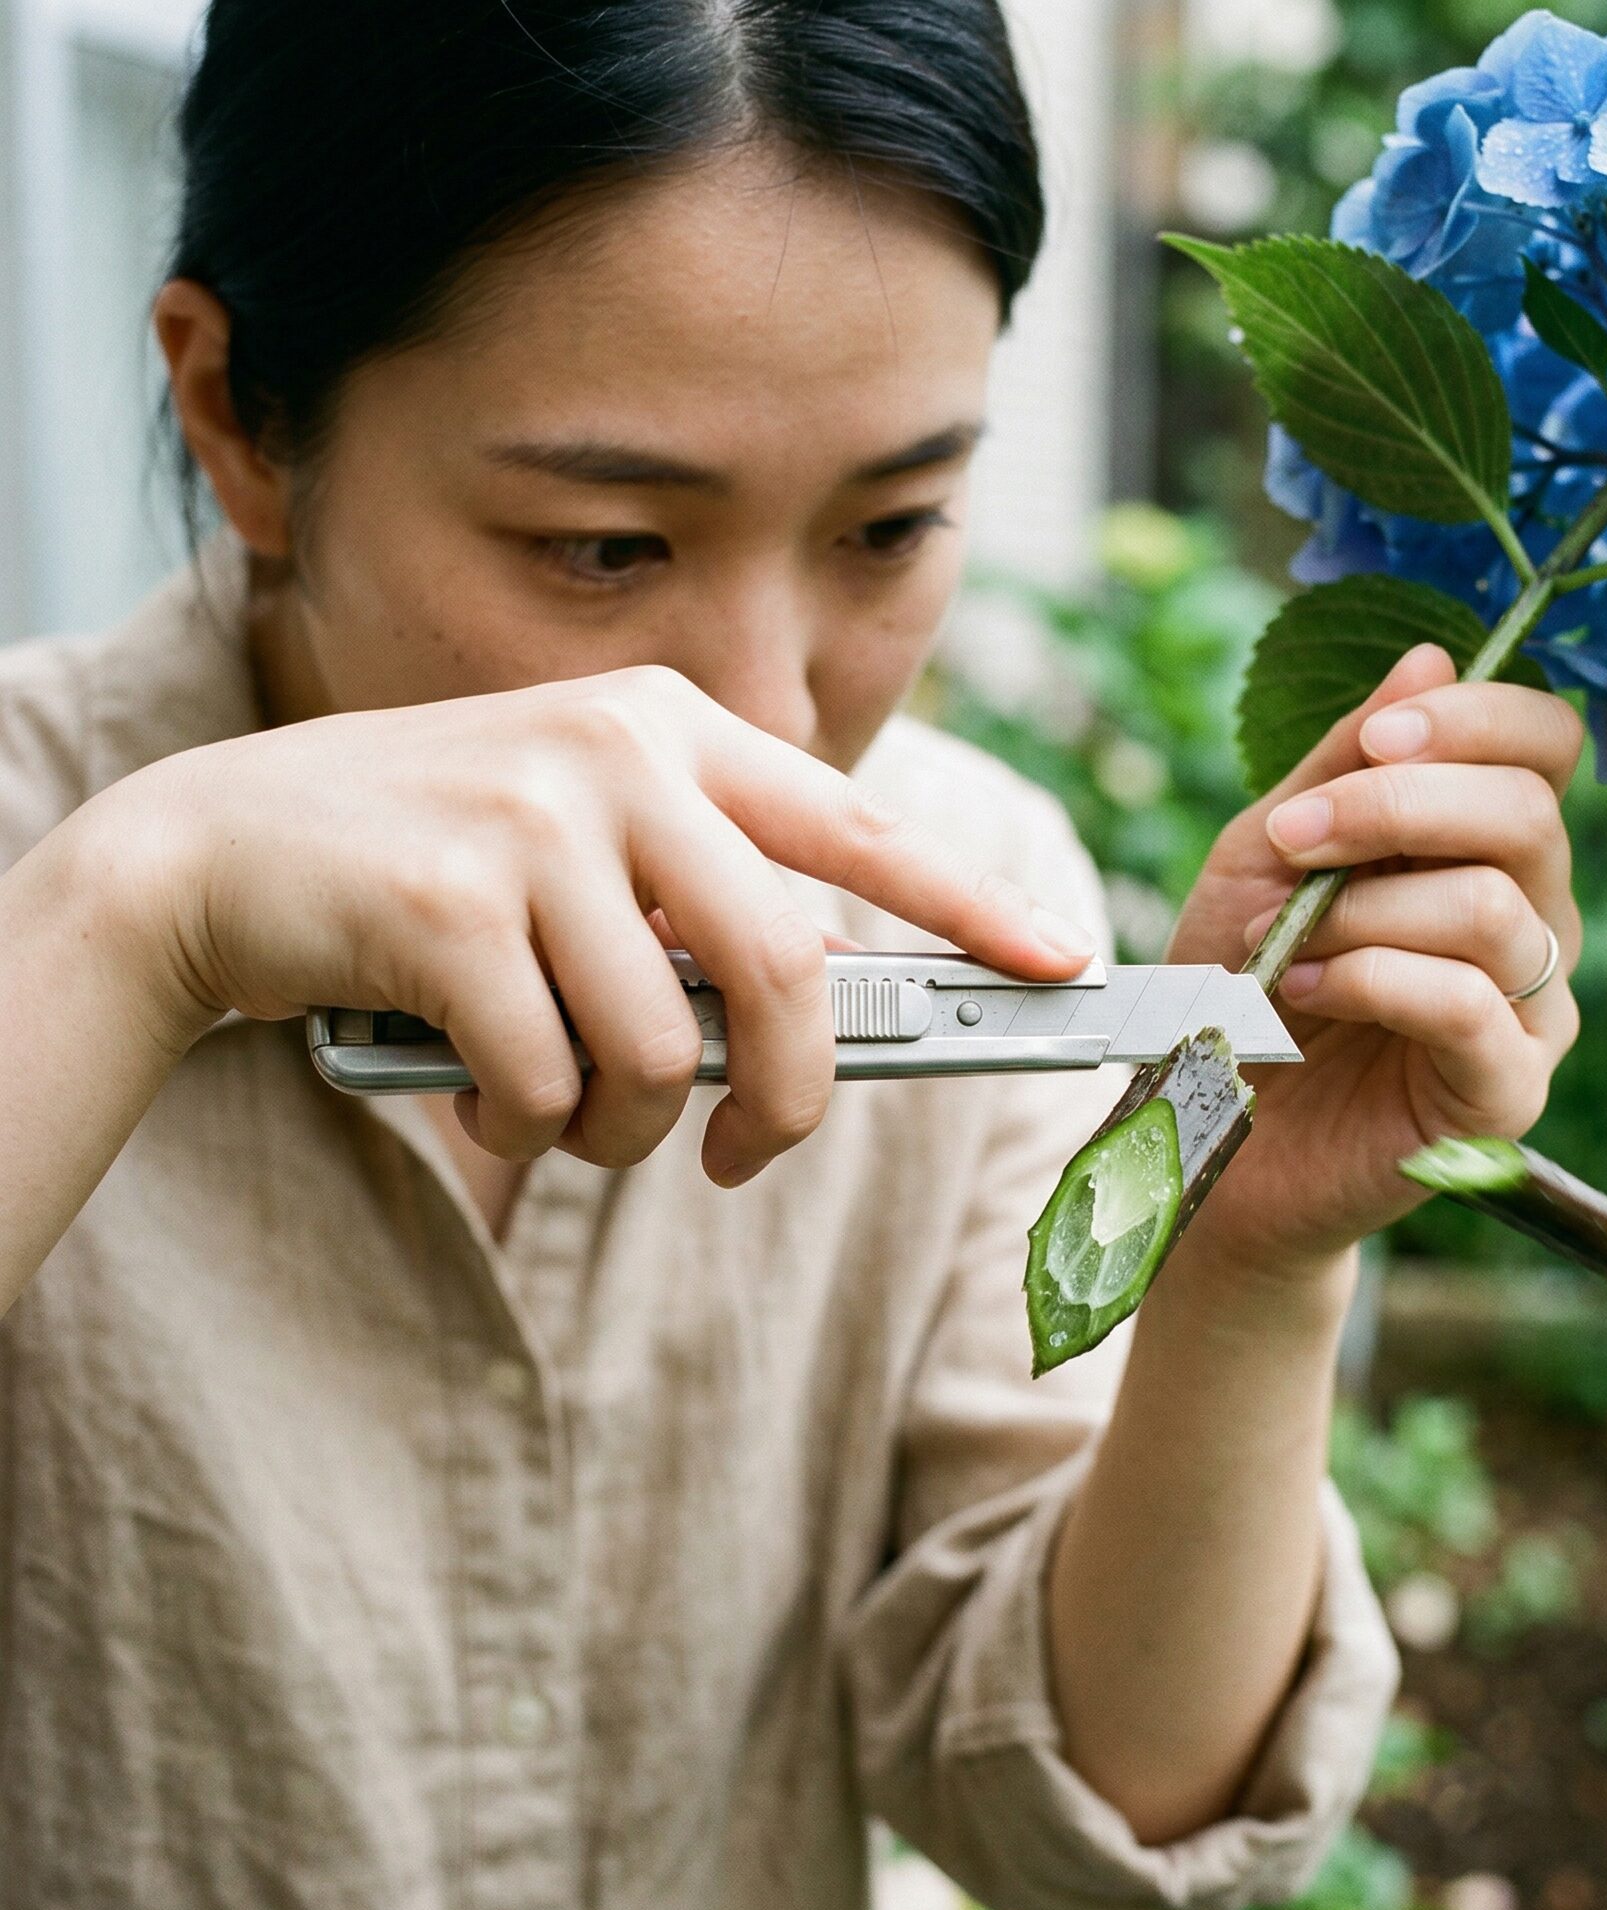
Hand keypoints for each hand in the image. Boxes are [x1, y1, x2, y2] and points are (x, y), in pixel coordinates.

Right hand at [112, 666, 1095, 1182]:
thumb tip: (825, 999)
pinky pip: (550, 1081)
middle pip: (783, 972)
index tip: (1062, 964)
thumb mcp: (583, 847)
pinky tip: (474, 1089)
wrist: (219, 853)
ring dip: (618, 1128)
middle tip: (735, 1157)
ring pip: (660, 1051)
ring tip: (553, 1107)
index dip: (972, 904)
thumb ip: (698, 897)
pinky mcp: (448, 904)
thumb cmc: (433, 869)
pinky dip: (524, 1126)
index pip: (860, 827)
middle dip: (780, 1102)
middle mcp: (619, 752)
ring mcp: (534, 820)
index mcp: (671, 729)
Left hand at [1165, 644, 1585, 1279]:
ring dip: (1368, 908)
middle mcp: (1532, 919)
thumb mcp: (1267, 852)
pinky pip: (1474, 1009)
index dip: (1472, 721)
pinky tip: (1308, 989)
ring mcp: (1529, 1011)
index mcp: (1485, 846)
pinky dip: (1378, 981)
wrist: (1205, 1125)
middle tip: (1294, 838)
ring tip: (1287, 942)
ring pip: (1497, 910)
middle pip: (1530, 814)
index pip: (1544, 745)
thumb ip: (1343, 763)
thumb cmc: (1240, 983)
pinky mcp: (1503, 1094)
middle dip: (1398, 806)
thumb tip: (1432, 654)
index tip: (1369, 741)